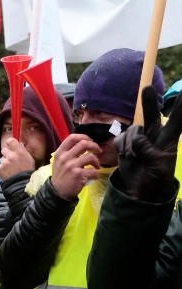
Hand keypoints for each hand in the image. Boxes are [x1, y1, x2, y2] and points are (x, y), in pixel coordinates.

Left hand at [0, 138, 36, 179]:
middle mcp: (11, 156)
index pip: (11, 141)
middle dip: (6, 153)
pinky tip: (7, 172)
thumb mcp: (29, 159)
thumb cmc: (27, 172)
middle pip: (4, 149)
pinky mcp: (0, 169)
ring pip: (2, 159)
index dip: (10, 142)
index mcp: (20, 152)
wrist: (21, 184)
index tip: (10, 145)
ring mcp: (4, 162)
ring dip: (5, 162)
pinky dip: (2, 169)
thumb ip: (23, 151)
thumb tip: (19, 144)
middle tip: (10, 158)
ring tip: (10, 168)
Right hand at [49, 134, 101, 199]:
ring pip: (91, 157)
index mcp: (60, 153)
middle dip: (94, 146)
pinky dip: (96, 173)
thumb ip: (67, 152)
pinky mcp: (78, 174)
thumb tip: (82, 144)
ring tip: (96, 166)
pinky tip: (93, 176)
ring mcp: (71, 166)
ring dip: (97, 161)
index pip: (72, 137)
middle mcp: (65, 157)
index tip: (89, 142)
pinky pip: (93, 170)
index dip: (84, 137)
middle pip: (84, 143)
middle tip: (98, 151)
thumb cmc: (60, 176)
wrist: (57, 192)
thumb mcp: (58, 162)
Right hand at [113, 85, 181, 200]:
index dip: (180, 109)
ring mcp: (138, 140)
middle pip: (152, 116)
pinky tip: (126, 157)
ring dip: (129, 144)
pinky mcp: (124, 145)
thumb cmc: (156, 179)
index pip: (176, 122)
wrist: (140, 192)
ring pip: (132, 131)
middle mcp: (153, 136)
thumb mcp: (158, 166)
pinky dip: (121, 147)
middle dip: (149, 103)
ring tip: (132, 158)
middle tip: (146, 88)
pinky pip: (120, 139)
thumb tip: (137, 138)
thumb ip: (148, 149)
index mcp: (167, 140)